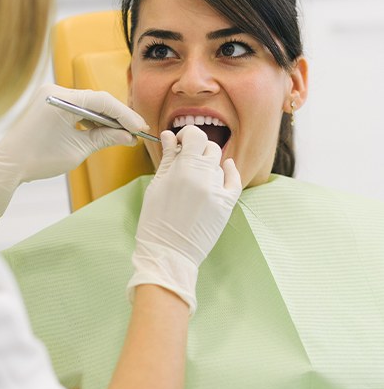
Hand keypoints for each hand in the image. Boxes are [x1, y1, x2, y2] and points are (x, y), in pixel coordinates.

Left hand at [0, 84, 147, 225]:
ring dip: (105, 118)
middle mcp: (55, 91)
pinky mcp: (49, 103)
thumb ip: (105, 138)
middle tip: (136, 131)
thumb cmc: (38, 159)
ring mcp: (51, 95)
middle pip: (96, 100)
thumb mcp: (77, 150)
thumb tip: (128, 137)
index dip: (125, 115)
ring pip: (88, 104)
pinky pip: (76, 107)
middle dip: (117, 117)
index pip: (102, 101)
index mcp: (61, 99)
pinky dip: (91, 119)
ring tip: (124, 134)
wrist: (7, 164)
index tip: (140, 127)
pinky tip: (105, 130)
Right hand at [127, 125, 241, 314]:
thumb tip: (169, 136)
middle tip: (185, 157)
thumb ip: (167, 158)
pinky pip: (234, 180)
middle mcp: (204, 177)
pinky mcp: (226, 205)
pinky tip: (226, 166)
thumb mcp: (156, 185)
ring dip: (207, 163)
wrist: (168, 253)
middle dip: (196, 148)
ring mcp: (217, 191)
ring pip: (218, 163)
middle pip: (209, 147)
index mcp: (183, 169)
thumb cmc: (155, 220)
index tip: (179, 142)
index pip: (195, 135)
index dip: (187, 135)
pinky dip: (230, 170)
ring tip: (194, 175)